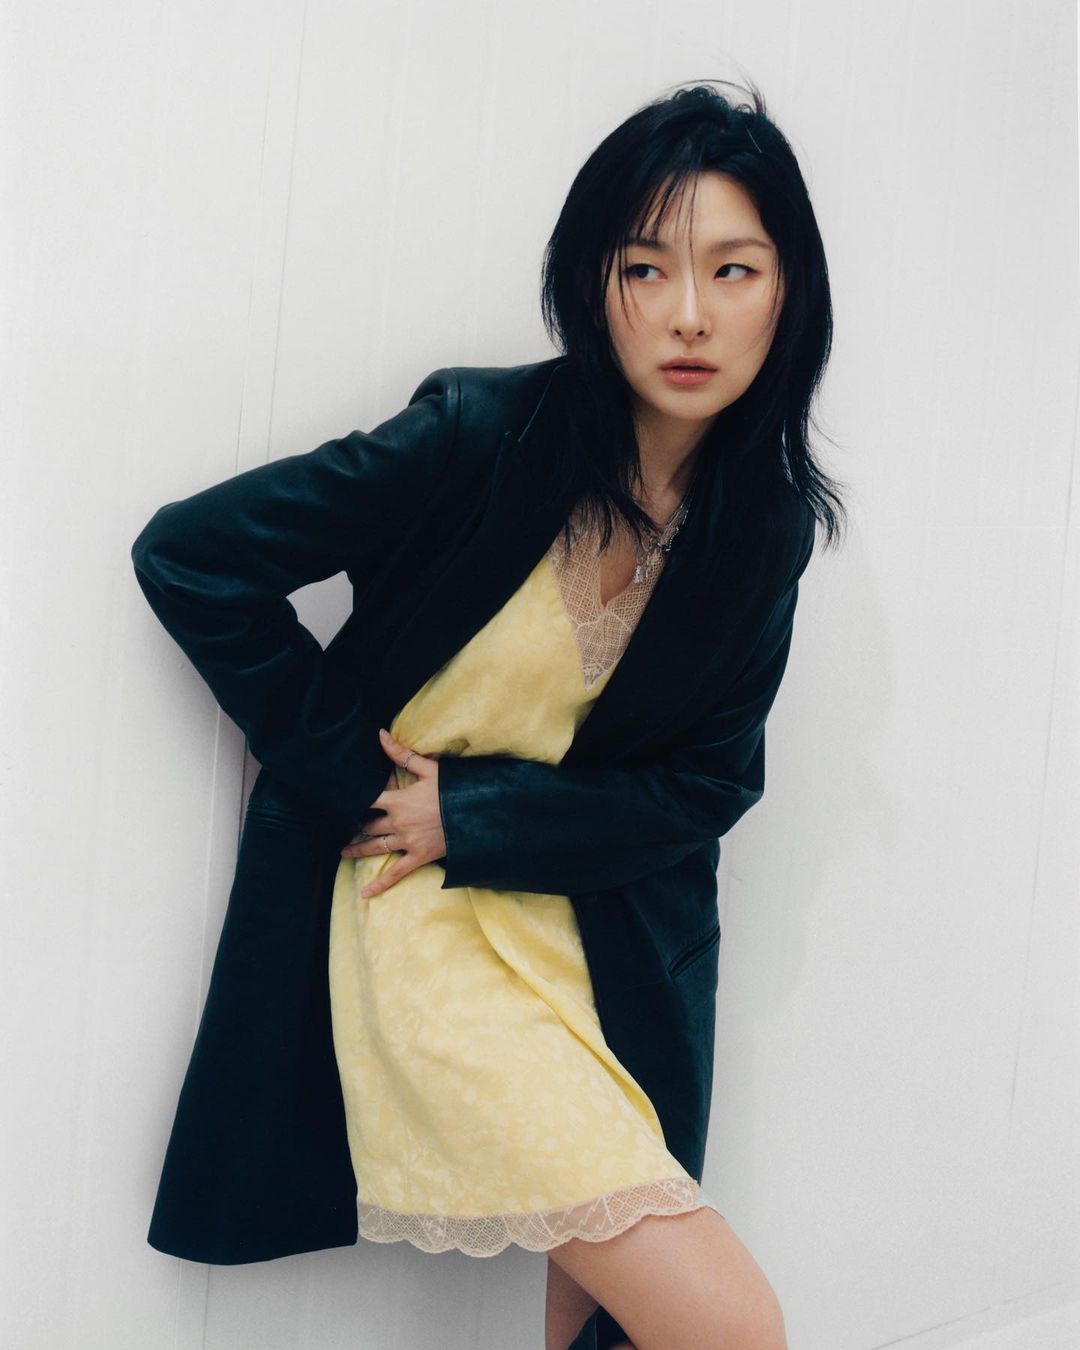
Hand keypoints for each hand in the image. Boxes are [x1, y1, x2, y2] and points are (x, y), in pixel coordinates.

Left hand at [339, 728, 445, 897]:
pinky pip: (395, 873)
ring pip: (376, 847)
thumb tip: (380, 734)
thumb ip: (401, 754)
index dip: (354, 800)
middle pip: (368, 825)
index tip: (340, 800)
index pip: (368, 799)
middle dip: (356, 826)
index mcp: (398, 800)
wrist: (477, 814)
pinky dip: (379, 884)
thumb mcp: (429, 768)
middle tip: (347, 827)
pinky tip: (365, 894)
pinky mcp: (418, 857)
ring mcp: (407, 841)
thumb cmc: (454, 788)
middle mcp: (398, 822)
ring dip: (358, 850)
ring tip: (344, 851)